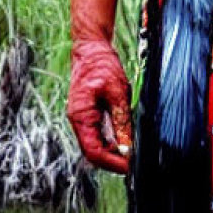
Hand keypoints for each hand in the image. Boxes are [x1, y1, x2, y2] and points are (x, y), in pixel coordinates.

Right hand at [67, 39, 132, 173]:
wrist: (91, 47)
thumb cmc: (101, 64)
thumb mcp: (117, 91)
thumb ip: (122, 119)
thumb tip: (127, 145)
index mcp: (80, 115)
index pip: (93, 151)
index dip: (111, 162)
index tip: (129, 166)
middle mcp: (78, 119)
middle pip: (93, 151)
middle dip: (113, 159)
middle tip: (134, 161)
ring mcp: (82, 117)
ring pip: (96, 144)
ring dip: (113, 150)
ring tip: (132, 150)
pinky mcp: (88, 113)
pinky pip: (98, 133)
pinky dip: (111, 139)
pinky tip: (125, 138)